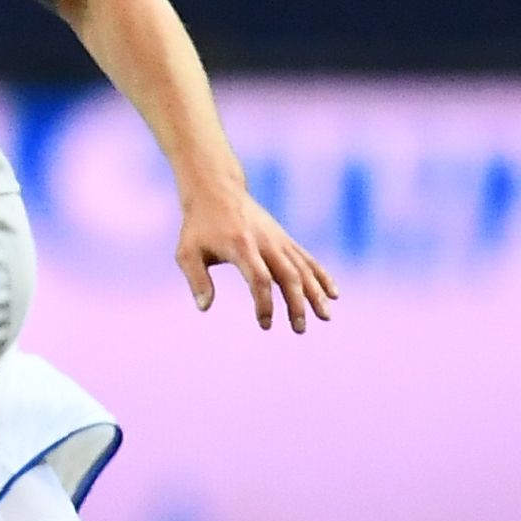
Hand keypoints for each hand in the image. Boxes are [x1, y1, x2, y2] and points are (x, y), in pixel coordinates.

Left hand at [176, 182, 336, 332]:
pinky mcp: (284, 239)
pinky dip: (321, 275)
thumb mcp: (187, 251)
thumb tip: (204, 307)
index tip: (265, 324)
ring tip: (325, 317)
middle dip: (297, 304)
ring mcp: (278, 240)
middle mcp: (265, 242)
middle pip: (288, 275)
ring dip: (316, 293)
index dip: (265, 302)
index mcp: (241, 246)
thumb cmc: (198, 226)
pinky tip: (333, 294)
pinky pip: (307, 258)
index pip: (259, 278)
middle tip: (299, 329)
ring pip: (303, 268)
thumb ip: (196, 279)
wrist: (216, 190)